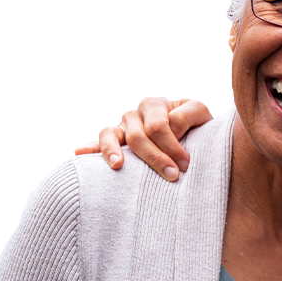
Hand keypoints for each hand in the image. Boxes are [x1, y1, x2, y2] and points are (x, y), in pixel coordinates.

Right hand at [73, 96, 211, 180]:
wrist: (186, 129)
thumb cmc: (193, 123)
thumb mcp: (199, 114)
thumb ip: (189, 115)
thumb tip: (171, 126)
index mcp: (154, 105)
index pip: (158, 127)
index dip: (172, 146)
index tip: (185, 164)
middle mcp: (134, 114)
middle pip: (138, 136)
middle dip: (155, 157)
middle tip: (172, 175)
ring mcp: (121, 127)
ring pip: (110, 135)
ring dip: (112, 150)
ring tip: (118, 165)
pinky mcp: (113, 140)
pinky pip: (98, 142)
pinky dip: (90, 148)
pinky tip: (81, 153)